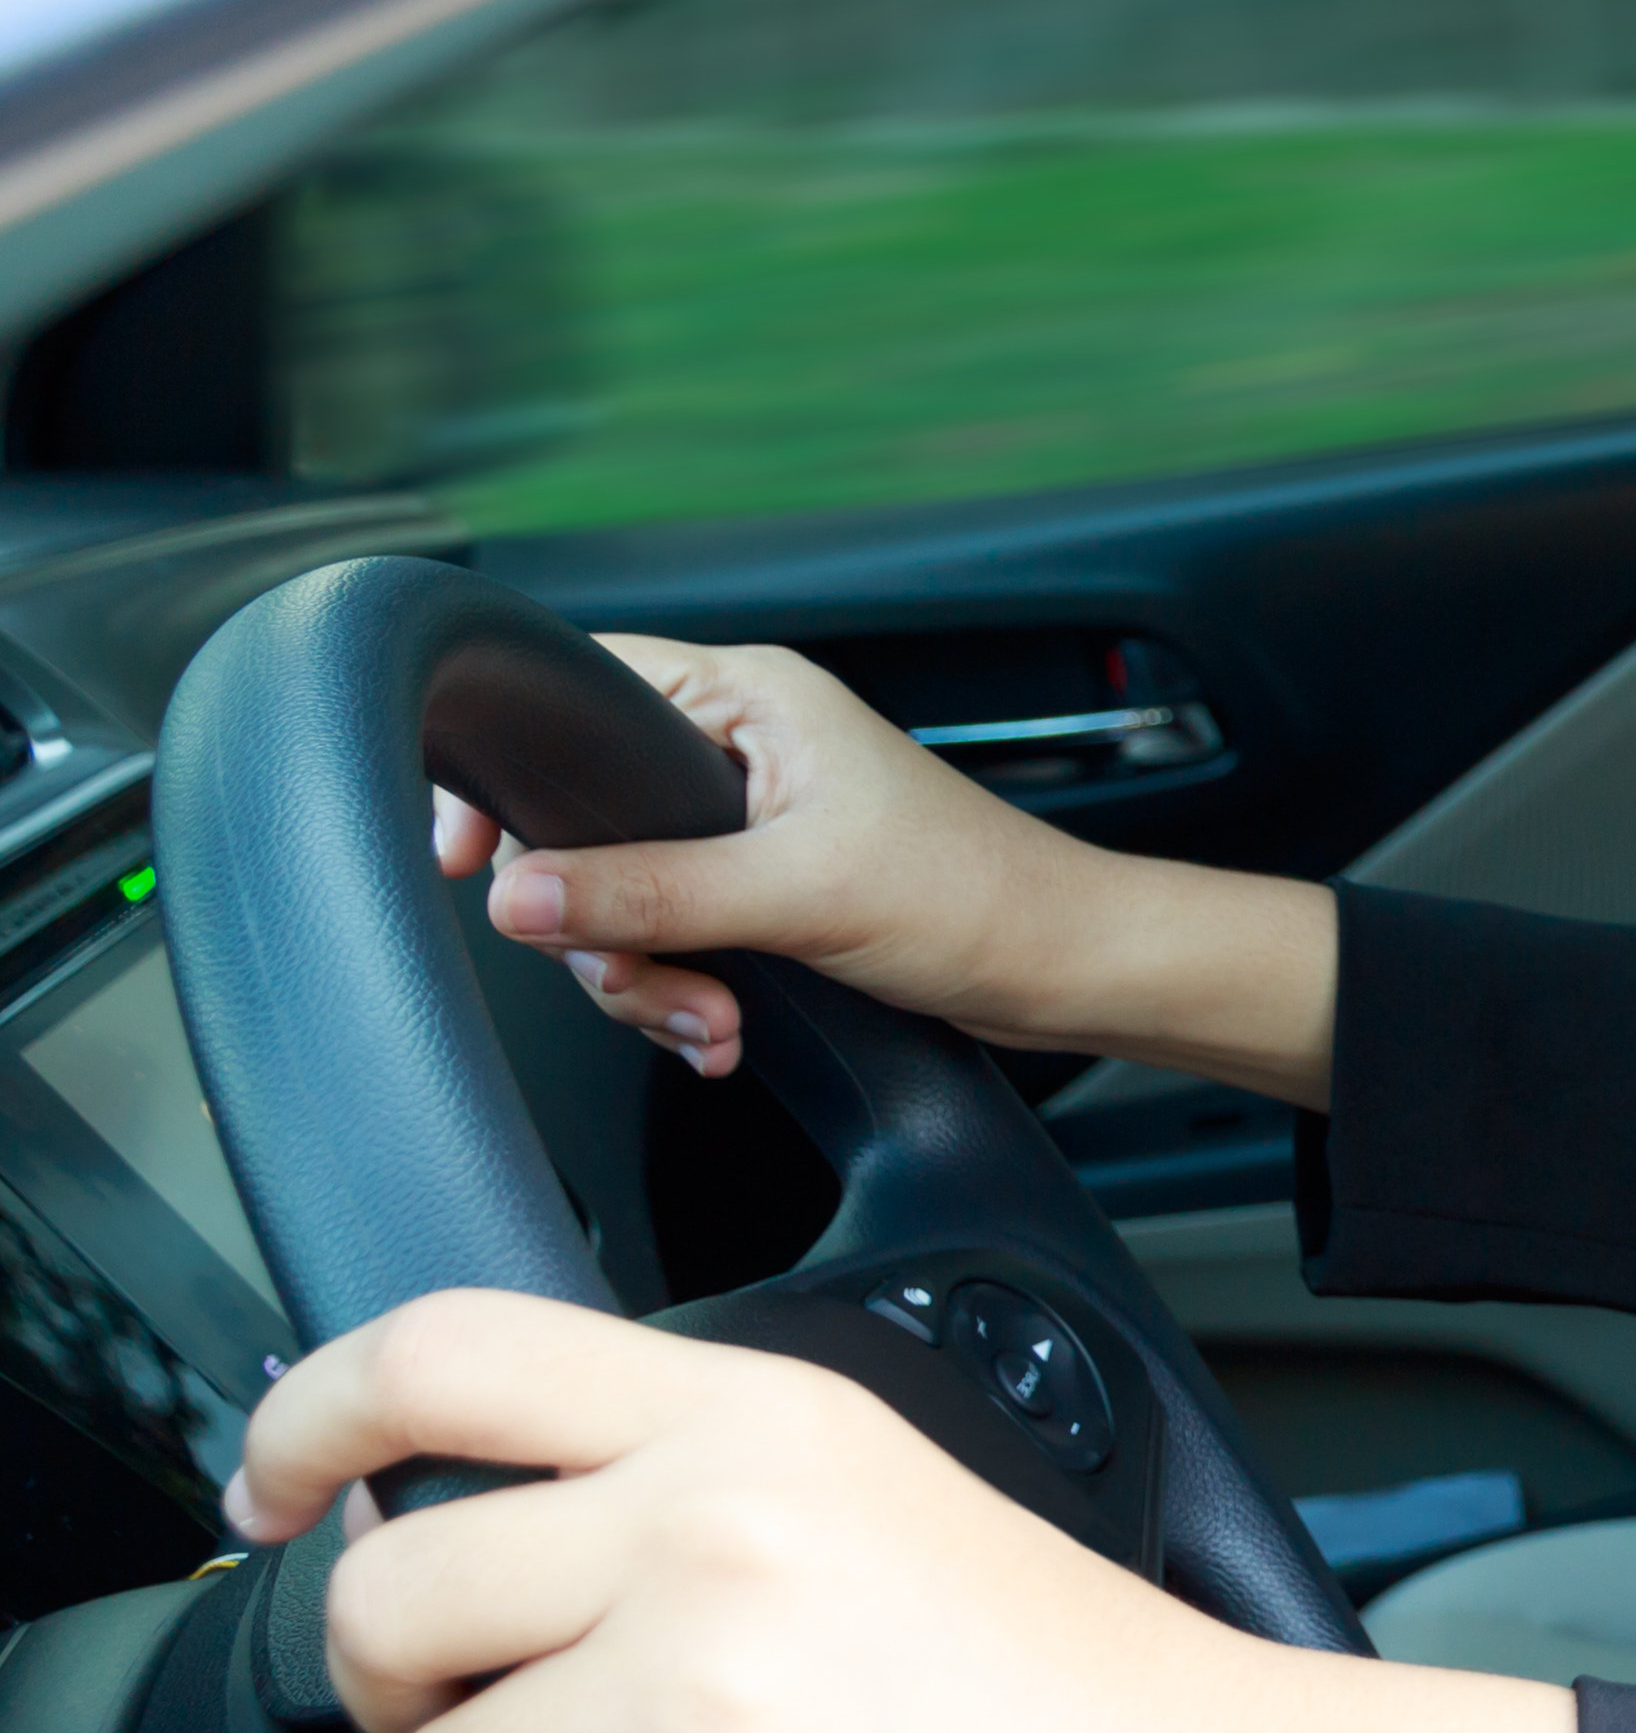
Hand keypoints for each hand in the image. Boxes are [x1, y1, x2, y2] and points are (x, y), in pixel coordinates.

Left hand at [230, 1292, 1574, 1732]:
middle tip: (483, 1722)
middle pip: (385, 1597)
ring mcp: (713, 1699)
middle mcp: (714, 1533)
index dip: (304, 1418)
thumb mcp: (869, 1485)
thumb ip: (667, 1473)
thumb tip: (422, 1518)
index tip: (269, 1492)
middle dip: (394, 1690)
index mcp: (750, 1419)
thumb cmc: (1059, 1670)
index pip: (438, 1354)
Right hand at [434, 635, 1339, 1108]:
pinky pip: (671, 939)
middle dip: (605, 929)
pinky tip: (723, 1035)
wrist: (1064, 971)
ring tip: (714, 1024)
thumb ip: (649, 891)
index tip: (474, 858)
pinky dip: (683, 996)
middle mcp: (740, 746)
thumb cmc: (975, 899)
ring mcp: (749, 823)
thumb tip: (516, 896)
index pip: (575, 698)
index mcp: (746, 697)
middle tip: (659, 982)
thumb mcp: (796, 893)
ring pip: (620, 899)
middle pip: (582, 825)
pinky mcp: (765, 891)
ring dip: (651, 980)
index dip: (511, 778)